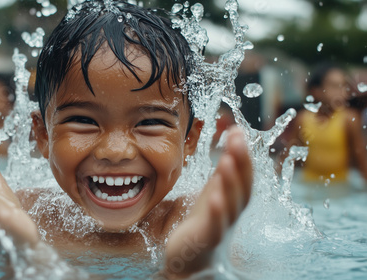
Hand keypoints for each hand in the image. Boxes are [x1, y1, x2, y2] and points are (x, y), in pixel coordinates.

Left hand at [164, 127, 251, 277]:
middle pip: (243, 188)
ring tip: (226, 162)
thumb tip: (235, 132)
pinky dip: (217, 212)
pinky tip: (214, 197)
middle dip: (241, 164)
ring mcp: (221, 227)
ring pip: (231, 206)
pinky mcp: (206, 239)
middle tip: (237, 140)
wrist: (192, 256)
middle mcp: (233, 212)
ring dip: (230, 184)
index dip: (243, 155)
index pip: (244, 175)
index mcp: (234, 199)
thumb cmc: (206, 219)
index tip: (238, 131)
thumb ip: (226, 165)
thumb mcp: (216, 188)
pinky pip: (215, 226)